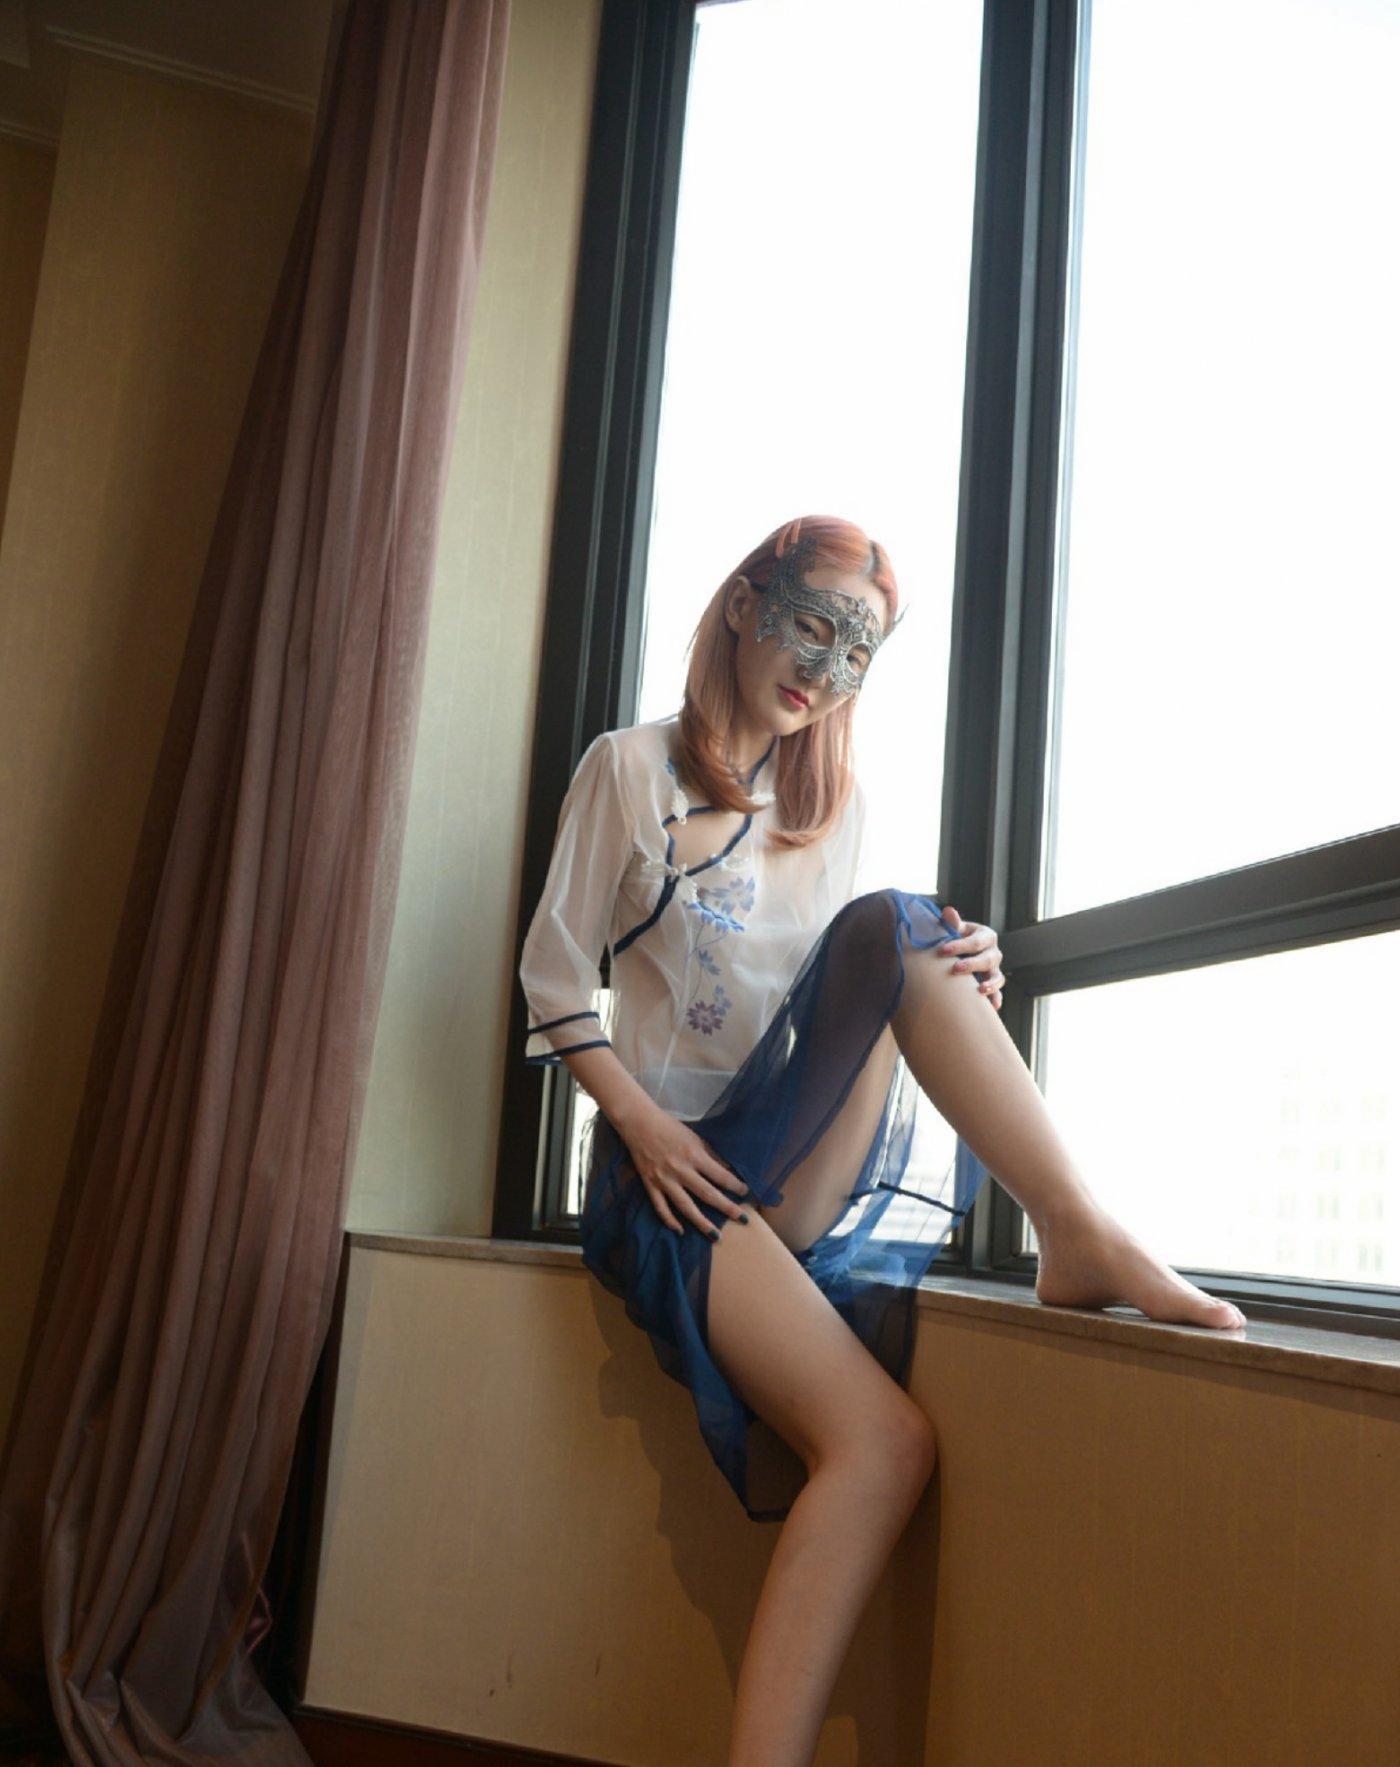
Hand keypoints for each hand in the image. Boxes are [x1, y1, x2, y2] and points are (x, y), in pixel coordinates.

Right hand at [614, 1101, 751, 1238]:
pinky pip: (661, 1207)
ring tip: (716, 1236)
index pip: (720, 1175)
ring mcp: (664, 1180)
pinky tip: (681, 1230)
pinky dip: (670, 1221)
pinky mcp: (650, 1185)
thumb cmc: (670, 1127)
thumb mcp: (695, 1137)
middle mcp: (680, 1170)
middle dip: (727, 1208)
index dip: (735, 1185)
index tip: (745, 1192)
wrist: (639, 1123)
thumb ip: (710, 1155)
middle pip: (707, 1194)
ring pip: (685, 1206)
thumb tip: (728, 1170)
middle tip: (743, 1219)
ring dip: (702, 1222)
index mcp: (694, 1155)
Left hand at [936, 903, 1006, 1011]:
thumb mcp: (955, 929)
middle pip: (988, 959)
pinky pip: (999, 992)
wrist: (963, 949)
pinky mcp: (993, 982)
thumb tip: (948, 911)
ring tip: (980, 990)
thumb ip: (952, 923)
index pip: (975, 941)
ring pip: (998, 976)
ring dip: (991, 984)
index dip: (959, 946)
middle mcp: (994, 952)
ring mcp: (995, 968)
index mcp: (986, 935)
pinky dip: (996, 999)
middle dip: (972, 965)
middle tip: (955, 969)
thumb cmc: (957, 937)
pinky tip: (993, 1008)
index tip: (942, 951)